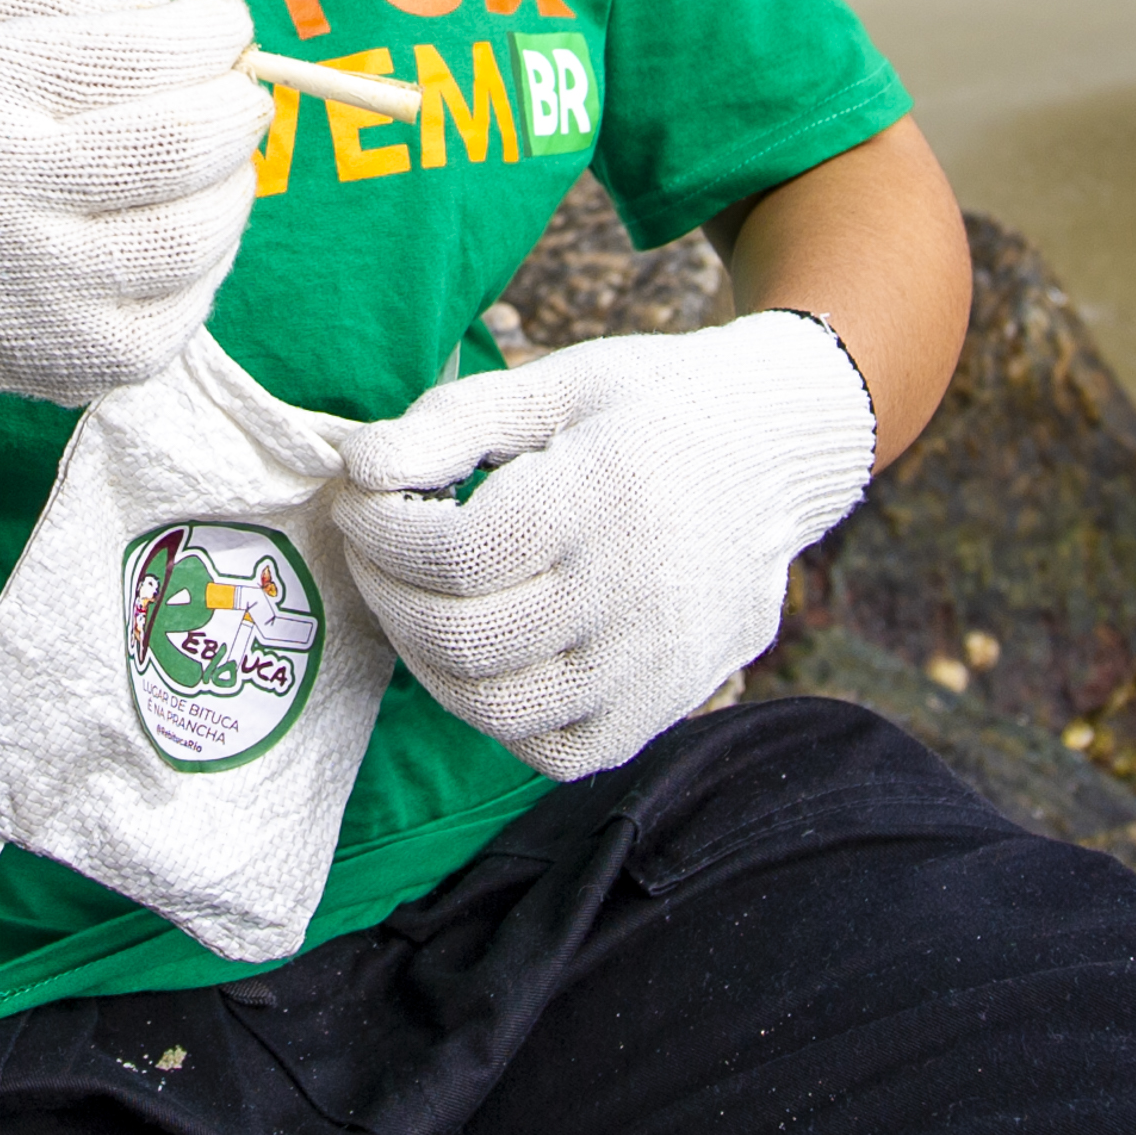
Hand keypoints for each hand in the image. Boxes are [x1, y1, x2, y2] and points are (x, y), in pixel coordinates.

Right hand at [0, 0, 266, 404]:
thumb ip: (49, 0)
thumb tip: (172, 16)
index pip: (145, 57)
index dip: (212, 30)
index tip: (219, 19)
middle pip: (185, 149)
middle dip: (237, 106)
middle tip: (234, 89)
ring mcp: (22, 299)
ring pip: (194, 242)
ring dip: (230, 189)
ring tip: (209, 160)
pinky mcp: (43, 368)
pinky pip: (169, 327)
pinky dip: (195, 273)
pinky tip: (166, 234)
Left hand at [331, 314, 877, 779]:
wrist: (778, 451)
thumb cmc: (651, 406)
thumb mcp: (557, 383)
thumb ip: (454, 422)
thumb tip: (359, 466)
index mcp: (603, 496)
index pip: (452, 552)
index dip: (378, 531)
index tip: (358, 497)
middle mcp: (633, 592)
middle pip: (460, 637)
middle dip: (383, 591)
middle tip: (372, 549)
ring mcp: (652, 663)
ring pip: (494, 707)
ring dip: (424, 658)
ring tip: (414, 600)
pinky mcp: (662, 707)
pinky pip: (553, 751)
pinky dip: (494, 714)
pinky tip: (482, 655)